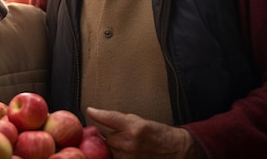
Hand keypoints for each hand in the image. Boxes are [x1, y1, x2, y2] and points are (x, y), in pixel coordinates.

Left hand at [86, 107, 206, 158]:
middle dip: (111, 136)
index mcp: (134, 127)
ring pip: (110, 151)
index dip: (98, 114)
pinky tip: (126, 152)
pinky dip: (117, 155)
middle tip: (120, 136)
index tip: (90, 111)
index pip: (109, 118)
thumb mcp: (141, 121)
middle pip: (107, 138)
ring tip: (127, 146)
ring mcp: (129, 157)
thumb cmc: (159, 135)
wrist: (176, 151)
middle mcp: (130, 143)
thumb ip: (121, 121)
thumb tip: (102, 118)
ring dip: (114, 148)